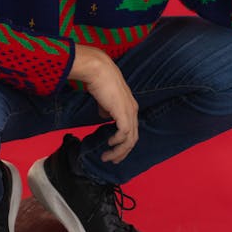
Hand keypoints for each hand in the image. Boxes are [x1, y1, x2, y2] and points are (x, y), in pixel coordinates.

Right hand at [69, 45, 138, 162]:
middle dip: (123, 152)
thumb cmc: (99, 80)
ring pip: (130, 139)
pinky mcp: (123, 113)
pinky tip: (109, 144)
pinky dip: (118, 142)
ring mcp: (129, 112)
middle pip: (133, 138)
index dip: (123, 142)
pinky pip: (124, 134)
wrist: (98, 70)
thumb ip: (106, 109)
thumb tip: (105, 117)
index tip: (112, 149)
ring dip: (119, 151)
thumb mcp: (104, 98)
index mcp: (130, 106)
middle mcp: (133, 110)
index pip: (131, 129)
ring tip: (108, 157)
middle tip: (112, 160)